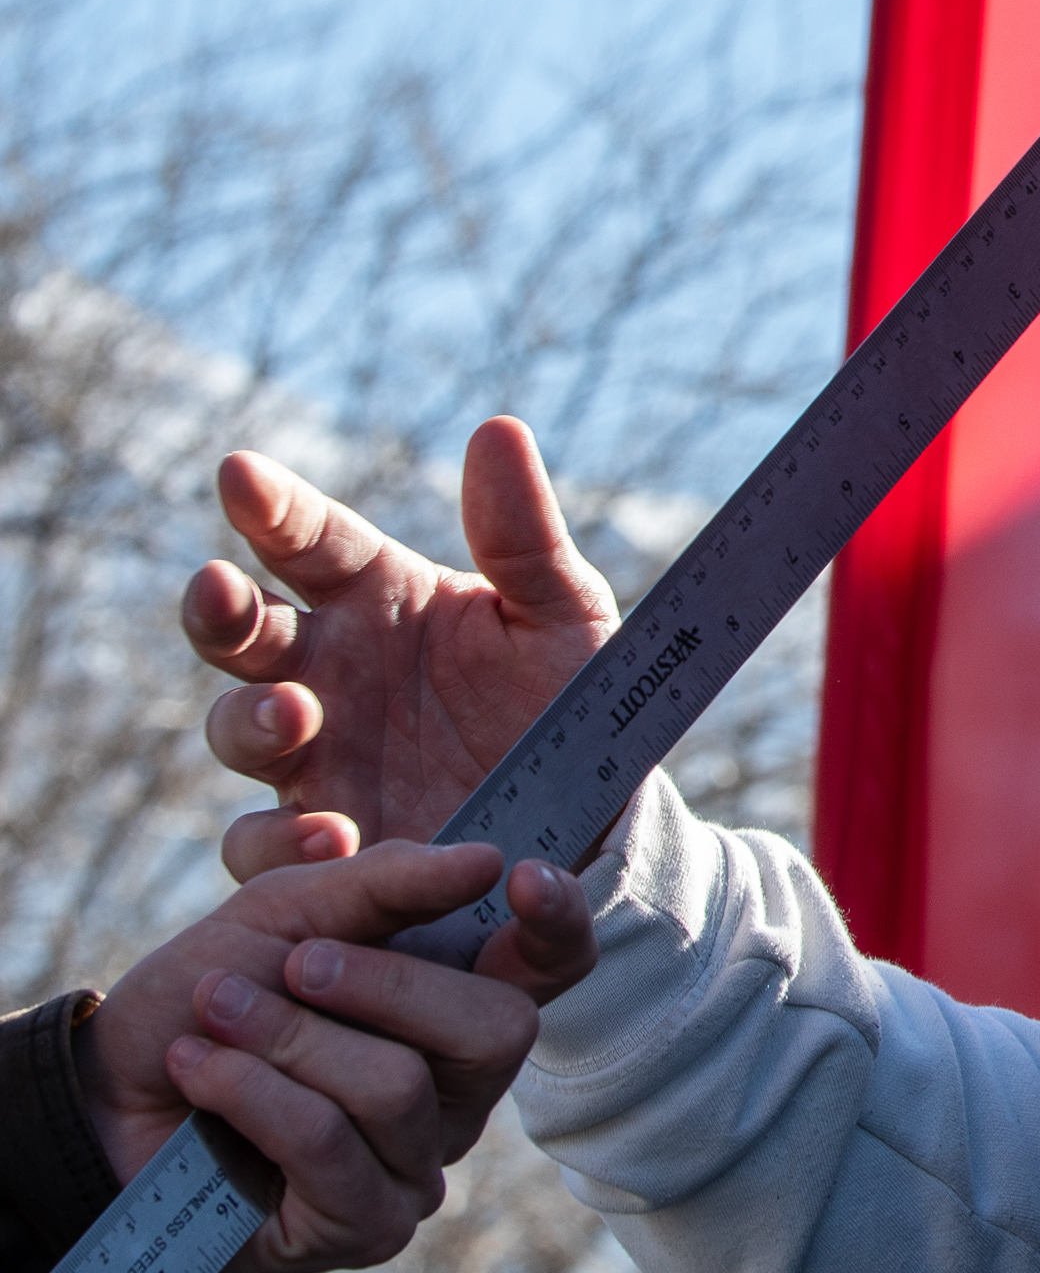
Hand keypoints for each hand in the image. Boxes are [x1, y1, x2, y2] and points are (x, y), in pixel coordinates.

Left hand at [79, 838, 600, 1272]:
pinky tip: (201, 1073)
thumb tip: (484, 860)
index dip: (558, 923)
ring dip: (287, 1040)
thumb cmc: (213, 995)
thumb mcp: (288, 912)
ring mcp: (419, 1162)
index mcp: (462, 1000)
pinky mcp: (364, 1224)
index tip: (520, 875)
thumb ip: (385, 881)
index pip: (555, 966)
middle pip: (495, 1031)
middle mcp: (461, 1088)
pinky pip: (330, 1146)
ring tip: (214, 1015)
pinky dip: (254, 1094)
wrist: (106, 1093)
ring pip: (397, 1087)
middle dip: (385, 984)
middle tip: (297, 962)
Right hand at [185, 418, 617, 877]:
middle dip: (217, 608)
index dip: (272, 506)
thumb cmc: (565, 696)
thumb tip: (498, 428)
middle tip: (221, 589)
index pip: (311, 538)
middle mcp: (329, 669)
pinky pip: (263, 845)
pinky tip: (329, 838)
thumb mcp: (562, 614)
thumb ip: (524, 534)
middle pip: (239, 630)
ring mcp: (315, 754)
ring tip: (297, 714)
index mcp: (379, 597)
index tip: (240, 471)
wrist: (589, 813)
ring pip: (236, 728)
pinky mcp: (322, 841)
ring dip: (251, 718)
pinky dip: (280, 844)